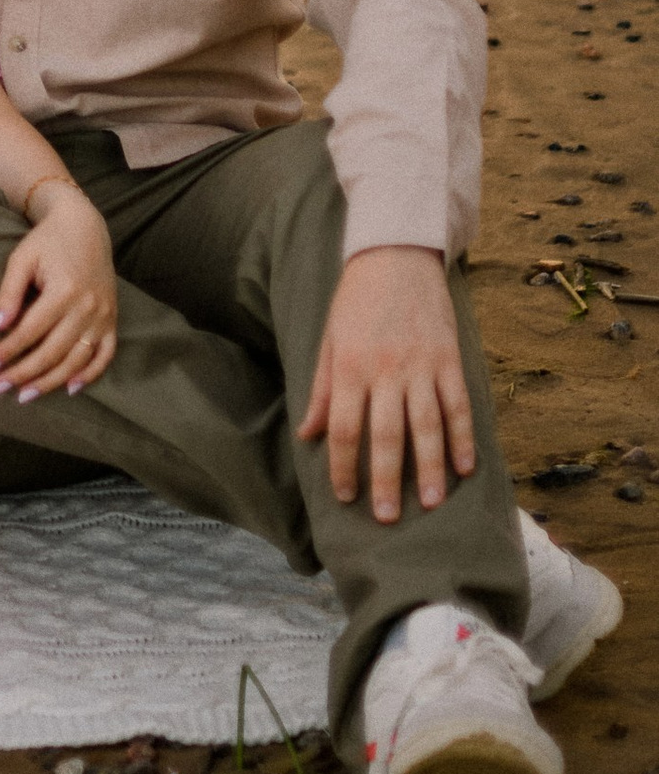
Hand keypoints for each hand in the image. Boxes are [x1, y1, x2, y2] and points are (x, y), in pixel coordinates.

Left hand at [0, 187, 116, 400]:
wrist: (85, 226)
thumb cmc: (47, 241)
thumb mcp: (21, 259)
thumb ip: (8, 293)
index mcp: (64, 290)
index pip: (30, 331)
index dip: (8, 351)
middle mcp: (88, 307)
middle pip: (53, 351)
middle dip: (24, 373)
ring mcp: (104, 316)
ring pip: (77, 360)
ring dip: (51, 381)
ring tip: (26, 395)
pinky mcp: (112, 319)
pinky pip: (105, 355)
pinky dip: (90, 374)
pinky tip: (70, 388)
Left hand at [300, 245, 474, 522]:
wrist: (394, 255)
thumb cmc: (356, 301)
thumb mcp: (329, 341)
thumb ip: (323, 390)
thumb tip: (309, 434)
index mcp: (351, 367)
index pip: (345, 428)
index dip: (344, 466)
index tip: (345, 497)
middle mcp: (386, 371)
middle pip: (387, 435)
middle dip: (386, 480)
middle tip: (387, 517)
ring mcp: (422, 365)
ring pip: (428, 426)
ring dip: (429, 468)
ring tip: (429, 503)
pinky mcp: (450, 358)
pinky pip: (459, 405)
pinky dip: (464, 438)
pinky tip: (464, 467)